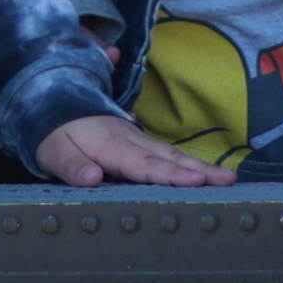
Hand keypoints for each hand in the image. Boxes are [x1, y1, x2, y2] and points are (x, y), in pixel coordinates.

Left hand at [34, 114, 234, 186]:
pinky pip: (168, 154)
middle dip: (201, 171)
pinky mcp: (139, 143)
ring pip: (173, 154)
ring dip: (202, 167)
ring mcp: (137, 140)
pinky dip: (189, 164)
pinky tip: (205, 174)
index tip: (197, 181)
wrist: (55, 100)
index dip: (171, 175)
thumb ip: (71, 165)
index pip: (145, 165)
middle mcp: (131, 141)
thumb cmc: (53, 132)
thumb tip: (92, 179)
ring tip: (229, 179)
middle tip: (229, 181)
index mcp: (111, 145)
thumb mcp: (52, 150)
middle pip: (169, 158)